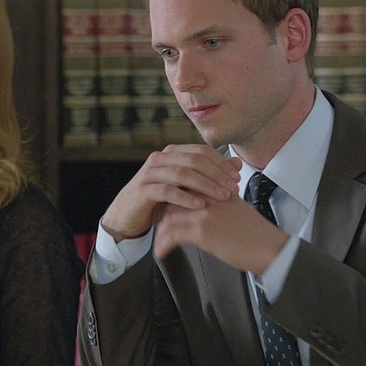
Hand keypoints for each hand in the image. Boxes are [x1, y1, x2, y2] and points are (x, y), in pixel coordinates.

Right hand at [101, 144, 241, 242]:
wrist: (128, 215)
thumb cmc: (159, 200)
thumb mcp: (187, 186)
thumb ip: (210, 174)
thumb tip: (237, 163)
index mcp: (172, 153)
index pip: (201, 151)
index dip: (222, 163)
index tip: (237, 177)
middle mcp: (160, 158)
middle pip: (194, 159)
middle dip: (217, 174)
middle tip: (233, 188)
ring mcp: (150, 173)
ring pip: (182, 173)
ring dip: (205, 185)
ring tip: (221, 196)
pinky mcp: (143, 190)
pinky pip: (167, 191)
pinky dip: (186, 197)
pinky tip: (200, 205)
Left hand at [153, 195, 288, 274]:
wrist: (268, 247)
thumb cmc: (255, 231)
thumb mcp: (237, 204)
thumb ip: (221, 195)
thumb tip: (210, 193)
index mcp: (216, 188)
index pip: (185, 183)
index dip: (172, 194)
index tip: (165, 205)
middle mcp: (208, 196)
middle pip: (174, 196)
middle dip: (163, 210)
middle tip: (157, 221)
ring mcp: (203, 211)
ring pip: (169, 214)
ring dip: (161, 228)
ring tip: (158, 238)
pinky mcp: (201, 230)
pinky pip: (172, 234)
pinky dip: (163, 244)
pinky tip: (161, 252)